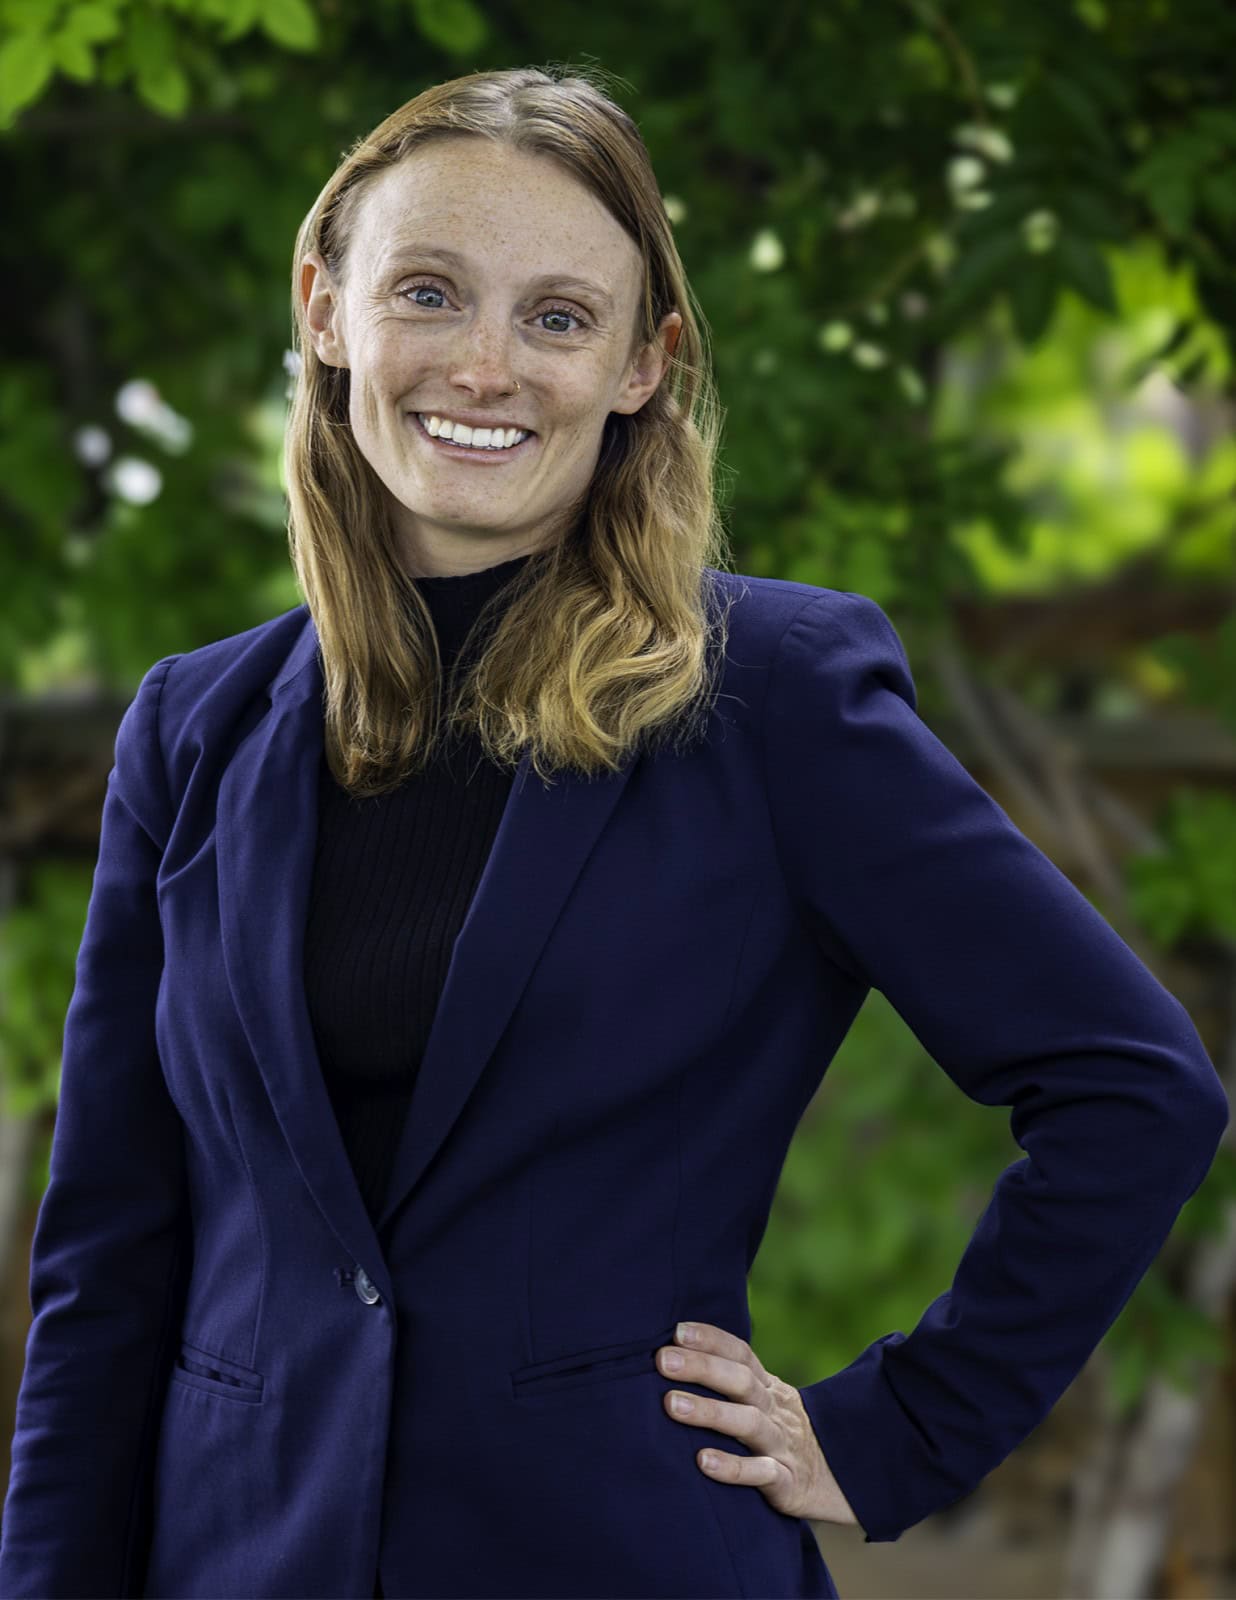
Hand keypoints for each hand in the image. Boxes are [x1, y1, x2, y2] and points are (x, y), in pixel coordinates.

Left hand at [657, 1321, 860, 1526]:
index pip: (742, 1354)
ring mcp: (783, 1445)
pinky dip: (734, 1468)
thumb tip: (675, 1356)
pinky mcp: (789, 1484)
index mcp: (769, 1388)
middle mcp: (776, 1410)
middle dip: (702, 1367)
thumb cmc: (782, 1436)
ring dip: (710, 1412)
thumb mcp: (766, 1402)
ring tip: (672, 1405)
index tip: (677, 1331)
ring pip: (749, 1423)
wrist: (840, 1481)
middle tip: (663, 1360)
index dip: (712, 1339)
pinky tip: (703, 1462)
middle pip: (741, 1381)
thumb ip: (732, 1382)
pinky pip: (763, 1473)